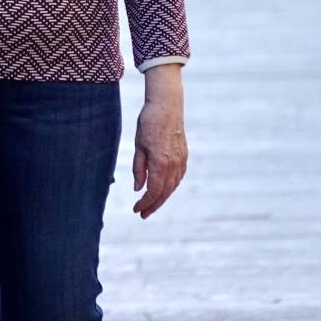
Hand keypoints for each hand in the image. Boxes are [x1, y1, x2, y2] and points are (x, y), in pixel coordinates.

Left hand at [132, 65, 186, 218]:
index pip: (154, 191)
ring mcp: (181, 161)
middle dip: (153, 205)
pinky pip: (178, 178)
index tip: (136, 210)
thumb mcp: (138, 145)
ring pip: (172, 187)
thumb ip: (139, 169)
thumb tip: (138, 189)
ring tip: (150, 204)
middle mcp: (174, 165)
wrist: (167, 106)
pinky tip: (163, 189)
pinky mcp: (184, 156)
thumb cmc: (148, 123)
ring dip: (162, 197)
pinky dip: (170, 187)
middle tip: (142, 214)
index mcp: (161, 163)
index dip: (145, 203)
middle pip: (164, 193)